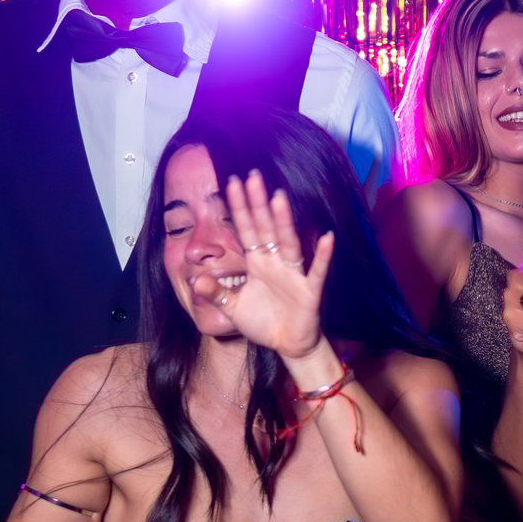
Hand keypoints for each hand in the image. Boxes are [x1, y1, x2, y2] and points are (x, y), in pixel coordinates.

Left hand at [191, 171, 333, 360]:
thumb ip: (216, 293)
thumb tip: (195, 278)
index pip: (246, 229)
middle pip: (266, 228)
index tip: (232, 183)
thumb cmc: (263, 322)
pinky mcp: (309, 290)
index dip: (239, 208)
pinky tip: (326, 238)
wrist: (288, 345)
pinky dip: (322, 256)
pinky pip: (316, 271)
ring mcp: (293, 274)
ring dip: (284, 221)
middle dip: (258, 204)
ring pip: (288, 242)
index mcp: (257, 263)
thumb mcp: (232, 309)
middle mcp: (275, 262)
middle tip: (254, 176)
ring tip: (279, 198)